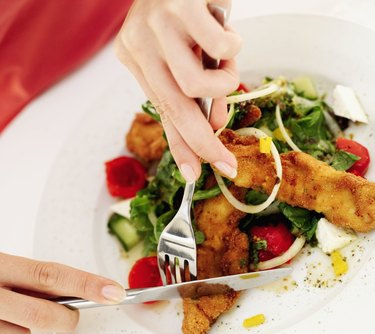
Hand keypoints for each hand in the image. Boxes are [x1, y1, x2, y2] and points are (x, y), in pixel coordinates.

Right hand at [0, 252, 123, 333]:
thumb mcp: (1, 265)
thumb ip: (28, 277)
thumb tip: (71, 290)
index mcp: (0, 266)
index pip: (53, 274)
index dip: (87, 283)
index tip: (114, 292)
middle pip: (43, 313)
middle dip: (66, 318)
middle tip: (71, 315)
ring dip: (27, 330)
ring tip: (13, 314)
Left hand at [115, 0, 241, 181]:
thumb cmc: (187, 13)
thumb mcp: (186, 57)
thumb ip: (197, 92)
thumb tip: (215, 125)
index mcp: (137, 59)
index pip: (161, 113)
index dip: (180, 148)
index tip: (195, 174)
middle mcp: (139, 45)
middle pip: (174, 109)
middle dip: (203, 142)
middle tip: (226, 163)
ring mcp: (158, 25)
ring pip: (195, 84)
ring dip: (224, 85)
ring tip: (226, 66)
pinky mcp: (182, 6)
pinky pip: (221, 48)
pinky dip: (234, 50)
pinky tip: (228, 35)